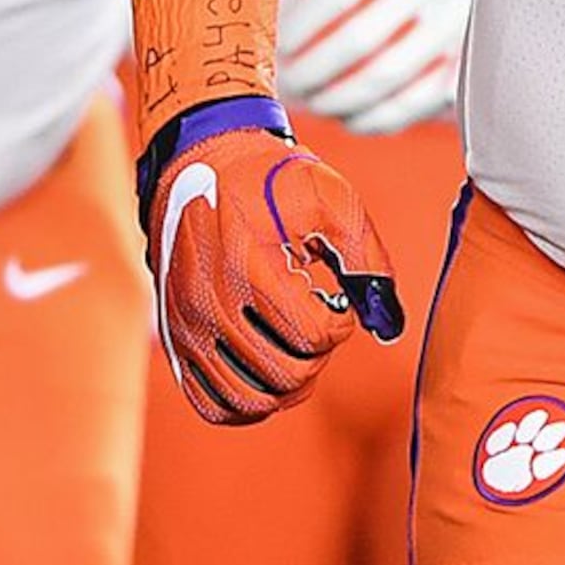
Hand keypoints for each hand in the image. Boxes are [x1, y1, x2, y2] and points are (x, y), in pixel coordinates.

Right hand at [144, 121, 406, 424]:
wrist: (201, 160)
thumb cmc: (271, 178)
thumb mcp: (332, 199)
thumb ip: (368, 260)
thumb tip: (390, 326)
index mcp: (248, 267)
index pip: (313, 336)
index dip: (339, 321)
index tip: (332, 294)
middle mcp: (209, 303)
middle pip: (284, 375)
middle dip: (317, 355)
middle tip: (317, 322)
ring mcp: (186, 326)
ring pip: (248, 401)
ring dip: (287, 385)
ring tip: (295, 349)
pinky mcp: (174, 337)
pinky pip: (209, 403)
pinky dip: (246, 404)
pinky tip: (267, 372)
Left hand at [282, 0, 475, 134]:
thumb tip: (249, 5)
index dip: (299, 28)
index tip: (271, 50)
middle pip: (363, 38)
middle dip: (312, 71)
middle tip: (283, 86)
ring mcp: (457, 19)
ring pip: (390, 76)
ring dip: (339, 100)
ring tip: (310, 103)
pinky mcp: (465, 59)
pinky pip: (417, 103)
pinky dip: (376, 119)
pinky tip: (345, 118)